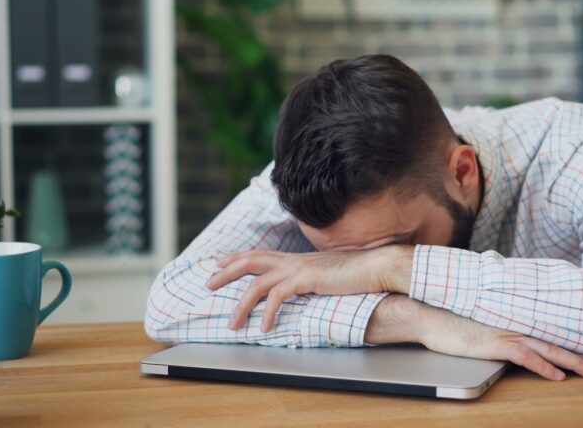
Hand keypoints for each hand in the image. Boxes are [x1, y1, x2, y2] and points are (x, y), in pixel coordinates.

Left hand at [205, 246, 412, 331]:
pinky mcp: (305, 279)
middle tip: (208, 283)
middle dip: (226, 272)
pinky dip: (267, 313)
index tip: (219, 263)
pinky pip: (277, 297)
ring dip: (241, 304)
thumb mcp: (327, 275)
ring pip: (257, 283)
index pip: (260, 254)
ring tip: (233, 323)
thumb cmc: (356, 273)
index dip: (237, 258)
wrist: (375, 267)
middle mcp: (293, 260)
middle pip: (250, 260)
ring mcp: (298, 268)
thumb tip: (303, 288)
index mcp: (297, 258)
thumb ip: (311, 279)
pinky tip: (265, 328)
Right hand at [366, 295, 582, 380]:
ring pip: (550, 348)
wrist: (431, 314)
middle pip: (560, 342)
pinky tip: (558, 376)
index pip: (555, 334)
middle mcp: (517, 325)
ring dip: (576, 362)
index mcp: (516, 320)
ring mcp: (507, 333)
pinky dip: (543, 366)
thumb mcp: (484, 323)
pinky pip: (525, 356)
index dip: (579, 345)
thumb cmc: (454, 319)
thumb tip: (516, 336)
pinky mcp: (495, 343)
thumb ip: (503, 327)